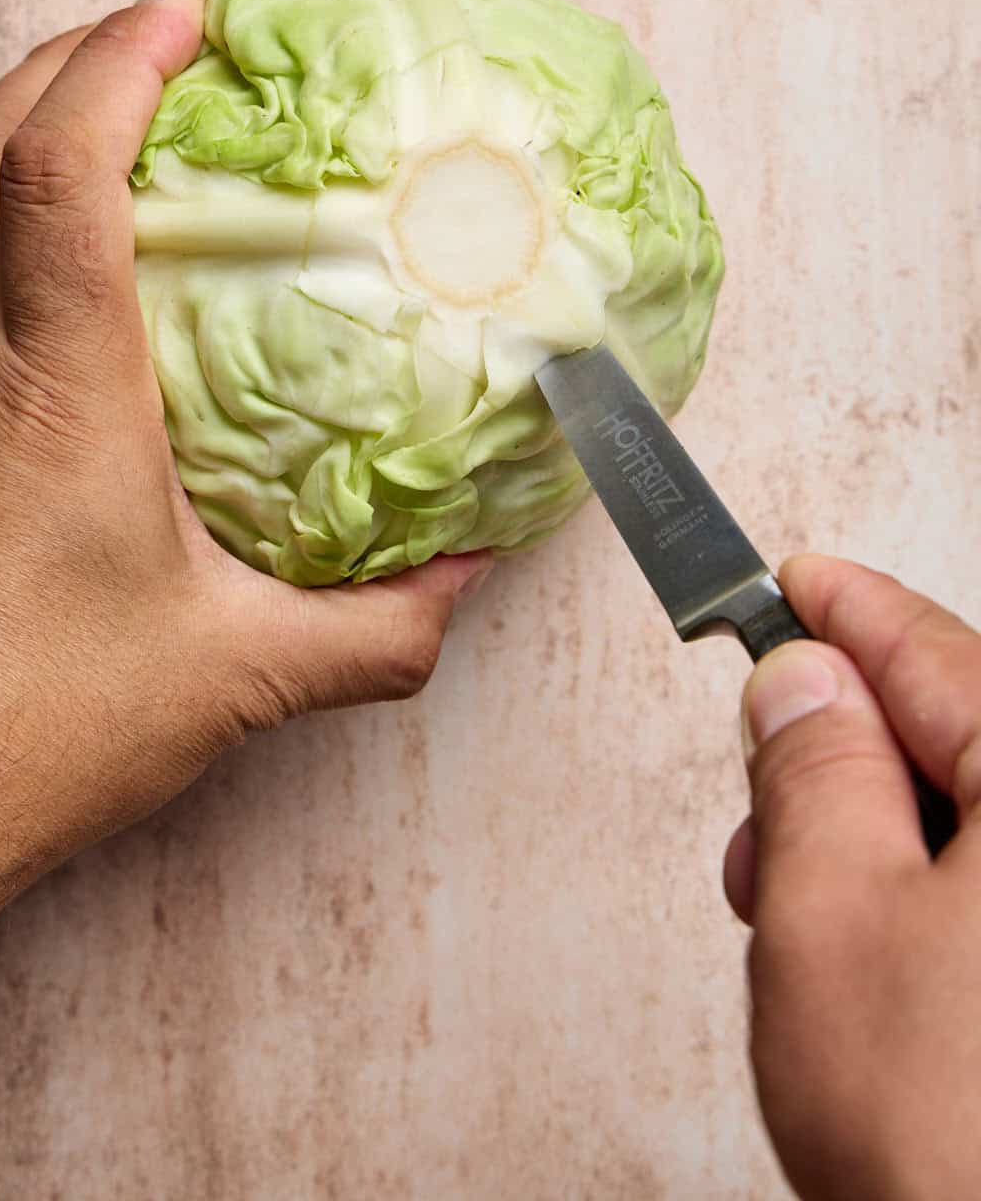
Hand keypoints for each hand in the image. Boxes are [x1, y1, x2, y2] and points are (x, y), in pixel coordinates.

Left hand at [0, 0, 490, 963]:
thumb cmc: (25, 736)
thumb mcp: (232, 680)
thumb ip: (373, 631)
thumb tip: (464, 583)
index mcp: (55, 392)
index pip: (59, 173)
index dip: (115, 66)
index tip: (178, 15)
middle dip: (61, 55)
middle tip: (147, 31)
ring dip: (7, 128)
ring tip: (90, 114)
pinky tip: (27, 264)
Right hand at [724, 555, 980, 1200]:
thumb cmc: (950, 1139)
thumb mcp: (829, 908)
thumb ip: (813, 764)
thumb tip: (802, 677)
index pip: (934, 650)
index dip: (839, 608)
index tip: (789, 580)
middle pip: (961, 733)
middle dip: (844, 755)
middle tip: (760, 806)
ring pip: (974, 818)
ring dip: (874, 841)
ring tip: (795, 914)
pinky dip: (924, 897)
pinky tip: (866, 960)